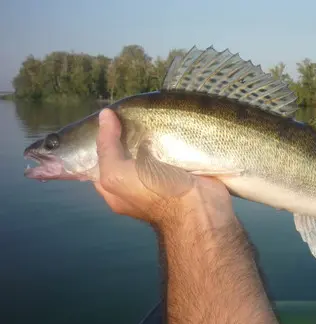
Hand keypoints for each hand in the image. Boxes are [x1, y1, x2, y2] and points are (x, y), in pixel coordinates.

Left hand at [93, 108, 234, 228]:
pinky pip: (177, 146)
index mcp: (118, 189)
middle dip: (129, 131)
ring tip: (151, 106)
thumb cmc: (153, 195)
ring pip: (154, 147)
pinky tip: (172, 117)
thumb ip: (106, 147)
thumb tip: (105, 115)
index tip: (105, 116)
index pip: (101, 162)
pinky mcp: (186, 167)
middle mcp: (139, 183)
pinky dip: (175, 134)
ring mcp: (164, 175)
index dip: (100, 140)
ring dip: (154, 130)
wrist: (199, 207)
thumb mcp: (116, 175)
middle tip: (131, 108)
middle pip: (129, 151)